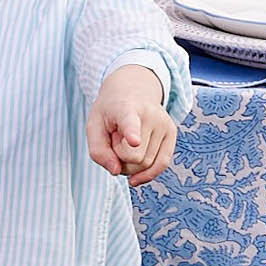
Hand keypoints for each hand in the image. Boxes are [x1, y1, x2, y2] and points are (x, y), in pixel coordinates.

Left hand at [88, 65, 177, 184]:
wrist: (133, 91)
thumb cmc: (110, 112)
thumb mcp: (94, 126)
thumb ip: (98, 151)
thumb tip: (116, 171)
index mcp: (125, 109)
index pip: (129, 123)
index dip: (132, 133)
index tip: (134, 141)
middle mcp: (150, 114)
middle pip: (134, 158)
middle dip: (120, 157)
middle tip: (117, 138)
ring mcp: (164, 123)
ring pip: (146, 165)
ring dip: (131, 162)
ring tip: (127, 141)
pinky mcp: (172, 133)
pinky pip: (161, 165)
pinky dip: (146, 173)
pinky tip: (136, 173)